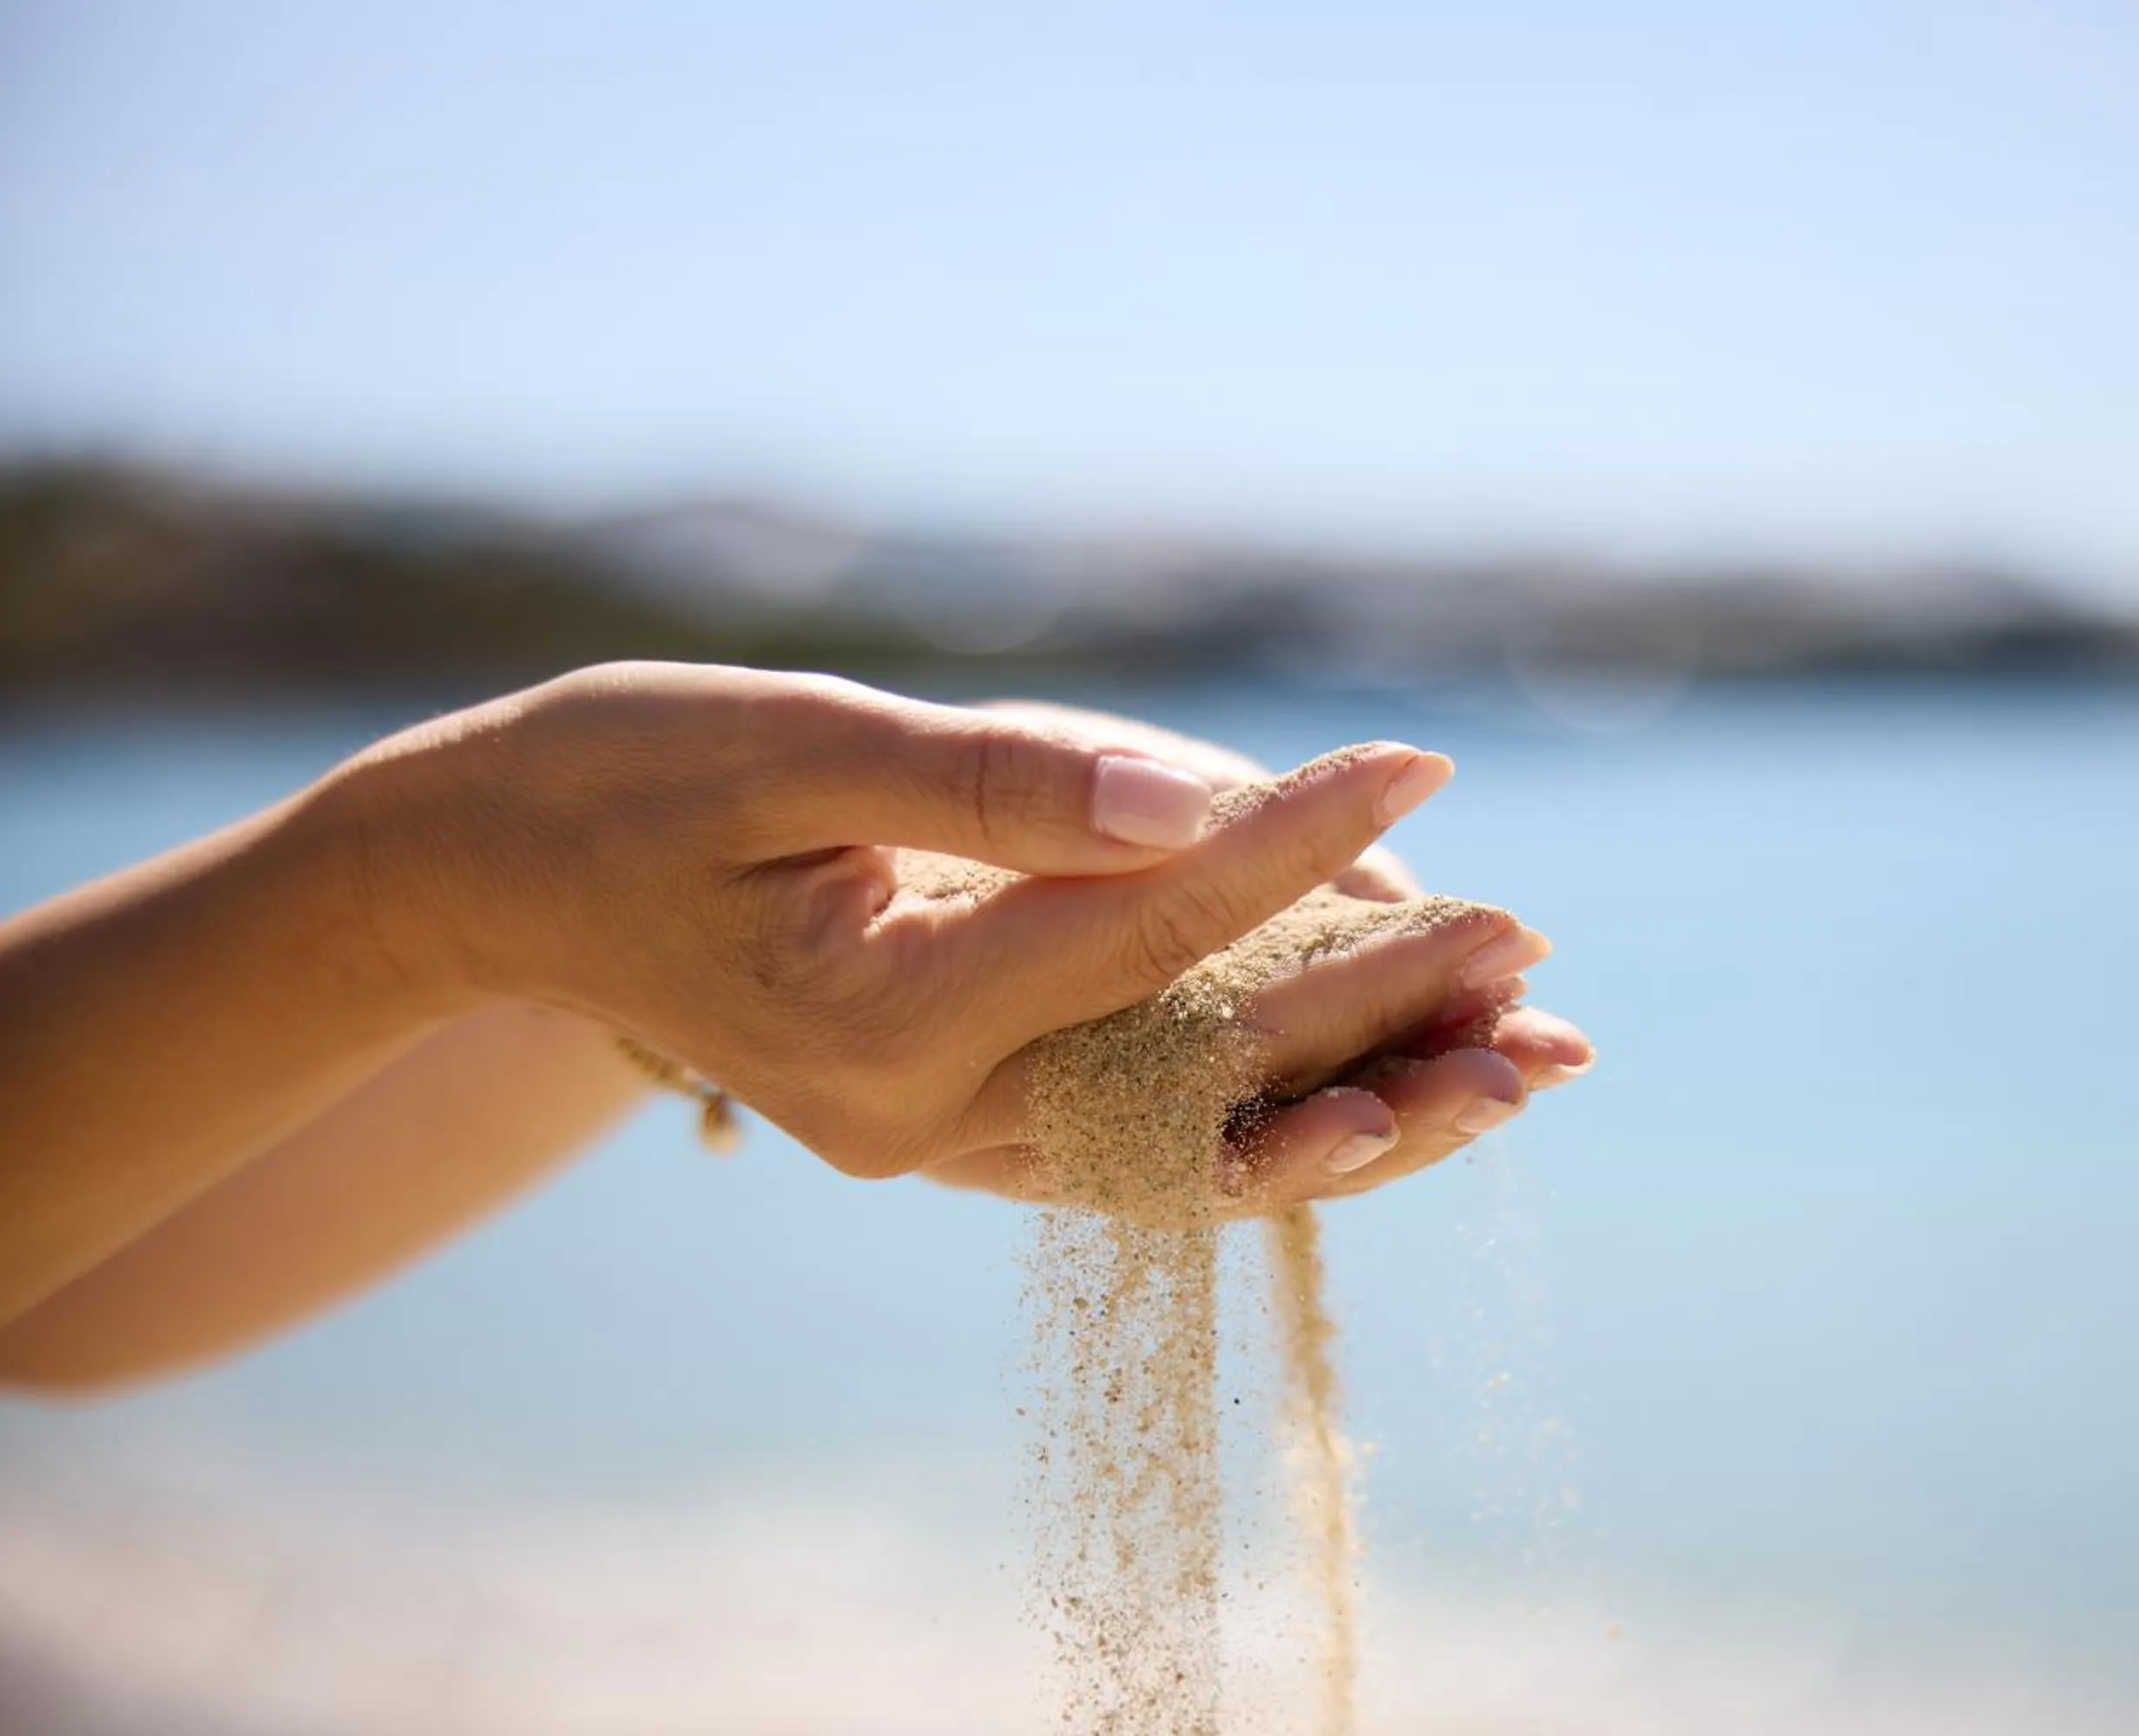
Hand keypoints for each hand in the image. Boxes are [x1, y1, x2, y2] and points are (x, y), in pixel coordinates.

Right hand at [339, 664, 1586, 1204]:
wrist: (500, 880)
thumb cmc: (628, 777)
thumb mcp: (788, 742)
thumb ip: (992, 780)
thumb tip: (1194, 799)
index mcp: (873, 1020)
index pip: (1135, 933)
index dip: (1288, 846)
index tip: (1421, 768)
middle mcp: (920, 1123)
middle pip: (1197, 1080)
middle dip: (1377, 1009)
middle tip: (1539, 957)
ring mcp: (940, 1150)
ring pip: (1192, 1150)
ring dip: (1365, 1106)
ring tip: (1526, 1068)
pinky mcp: (960, 1133)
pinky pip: (1145, 1145)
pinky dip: (1274, 1116)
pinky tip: (1395, 1090)